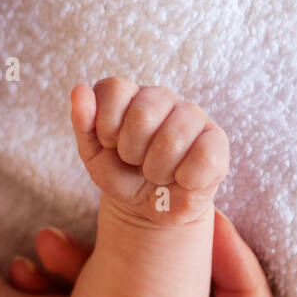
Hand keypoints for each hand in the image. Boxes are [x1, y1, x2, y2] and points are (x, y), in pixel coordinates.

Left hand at [71, 79, 229, 225]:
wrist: (147, 207)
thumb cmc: (120, 173)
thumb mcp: (92, 153)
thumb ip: (83, 122)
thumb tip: (79, 90)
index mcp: (129, 94)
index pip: (114, 88)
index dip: (106, 124)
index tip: (108, 143)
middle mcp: (161, 97)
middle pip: (143, 112)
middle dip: (130, 150)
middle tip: (134, 161)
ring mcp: (193, 115)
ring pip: (174, 135)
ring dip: (157, 168)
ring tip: (156, 172)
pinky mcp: (217, 140)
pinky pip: (203, 156)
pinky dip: (184, 178)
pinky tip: (181, 178)